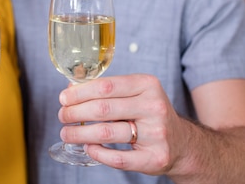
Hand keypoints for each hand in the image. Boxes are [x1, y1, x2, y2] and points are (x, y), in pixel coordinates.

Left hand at [57, 74, 189, 174]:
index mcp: (147, 85)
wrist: (182, 142)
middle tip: (62, 116)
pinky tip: (88, 148)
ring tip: (67, 133)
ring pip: (107, 133)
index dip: (79, 92)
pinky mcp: (155, 158)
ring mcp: (156, 134)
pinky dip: (98, 153)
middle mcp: (154, 107)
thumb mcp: (135, 92)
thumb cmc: (149, 113)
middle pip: (103, 109)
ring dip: (80, 134)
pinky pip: (118, 158)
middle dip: (75, 113)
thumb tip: (71, 88)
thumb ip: (107, 89)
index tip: (63, 98)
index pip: (106, 86)